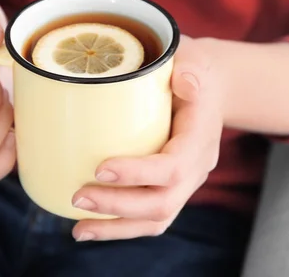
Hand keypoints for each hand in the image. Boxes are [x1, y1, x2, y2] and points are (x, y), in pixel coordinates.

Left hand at [71, 36, 223, 240]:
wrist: (210, 87)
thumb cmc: (194, 70)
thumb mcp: (194, 59)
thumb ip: (190, 68)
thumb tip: (184, 83)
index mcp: (200, 138)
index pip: (174, 167)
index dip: (138, 173)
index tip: (100, 168)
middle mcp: (196, 167)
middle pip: (163, 203)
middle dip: (118, 206)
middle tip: (78, 197)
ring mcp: (185, 182)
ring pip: (156, 219)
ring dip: (116, 227)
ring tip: (79, 229)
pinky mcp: (170, 188)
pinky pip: (149, 217)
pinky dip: (120, 227)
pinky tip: (89, 227)